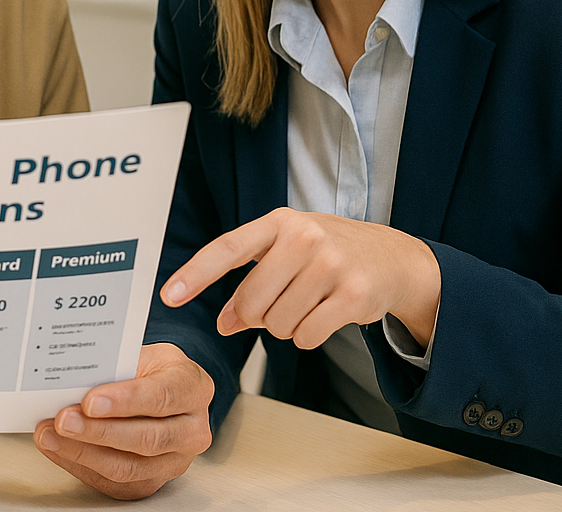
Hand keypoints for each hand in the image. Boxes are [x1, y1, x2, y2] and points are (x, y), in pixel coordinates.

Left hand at [33, 342, 212, 498]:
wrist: (167, 392)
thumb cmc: (152, 371)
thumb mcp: (142, 355)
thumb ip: (114, 367)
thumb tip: (71, 379)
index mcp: (193, 388)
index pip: (162, 397)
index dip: (125, 401)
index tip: (90, 401)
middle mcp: (192, 430)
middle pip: (146, 439)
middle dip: (98, 431)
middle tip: (63, 420)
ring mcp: (175, 461)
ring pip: (129, 468)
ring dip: (83, 453)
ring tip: (51, 435)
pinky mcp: (152, 482)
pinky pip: (115, 483)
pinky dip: (81, 466)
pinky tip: (60, 449)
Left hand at [161, 208, 440, 350]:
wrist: (392, 258)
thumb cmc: (327, 253)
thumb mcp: (285, 252)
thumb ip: (249, 281)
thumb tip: (223, 322)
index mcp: (279, 223)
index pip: (227, 249)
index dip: (195, 274)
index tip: (169, 295)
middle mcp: (304, 238)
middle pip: (251, 303)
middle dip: (256, 316)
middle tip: (278, 304)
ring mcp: (331, 266)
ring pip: (278, 324)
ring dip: (285, 326)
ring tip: (307, 304)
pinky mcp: (353, 295)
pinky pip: (307, 337)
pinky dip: (308, 337)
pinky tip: (324, 315)